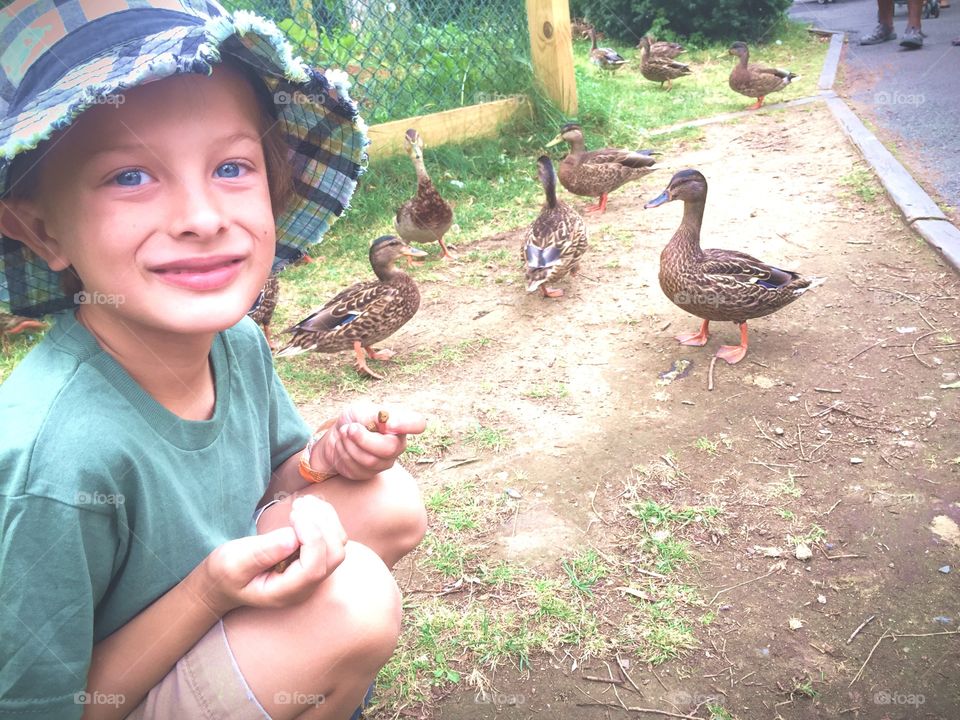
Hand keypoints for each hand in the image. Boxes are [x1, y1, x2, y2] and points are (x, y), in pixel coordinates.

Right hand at [196, 496, 346, 614]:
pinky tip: (308, 507)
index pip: (314, 568)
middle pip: (334, 556)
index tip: (294, 514)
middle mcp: (306, 587)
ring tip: (302, 503)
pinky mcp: (315, 559)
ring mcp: (313, 574)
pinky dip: (326, 518)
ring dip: (326, 518)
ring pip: (338, 545)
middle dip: (322, 525)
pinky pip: (333, 538)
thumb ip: (260, 553)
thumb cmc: (226, 573)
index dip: (312, 537)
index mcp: (285, 592)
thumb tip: (292, 538)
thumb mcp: (233, 563)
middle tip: (298, 505)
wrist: (225, 581)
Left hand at [311, 401, 424, 481]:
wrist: (336, 435)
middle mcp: (397, 444)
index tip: (388, 423)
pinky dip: (344, 453)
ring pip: (370, 460)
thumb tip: (387, 422)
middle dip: (363, 439)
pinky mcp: (370, 474)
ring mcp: (385, 461)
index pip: (418, 424)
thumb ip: (373, 415)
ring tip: (344, 433)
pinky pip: (357, 468)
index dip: (407, 424)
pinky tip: (344, 446)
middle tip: (349, 428)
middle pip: (389, 449)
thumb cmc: (353, 420)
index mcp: (399, 424)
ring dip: (349, 445)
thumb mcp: (360, 410)